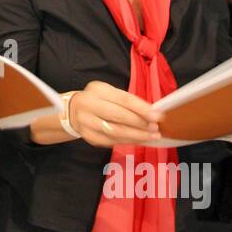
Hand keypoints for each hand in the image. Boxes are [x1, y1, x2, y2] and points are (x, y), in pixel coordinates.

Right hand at [31, 81, 162, 146]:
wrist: (72, 110)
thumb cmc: (99, 100)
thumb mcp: (110, 93)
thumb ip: (128, 101)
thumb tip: (152, 112)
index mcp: (97, 90)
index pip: (123, 99)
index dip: (142, 108)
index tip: (158, 116)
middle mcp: (89, 104)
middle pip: (118, 116)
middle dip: (139, 124)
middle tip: (155, 129)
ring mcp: (86, 122)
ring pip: (114, 132)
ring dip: (136, 135)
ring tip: (151, 137)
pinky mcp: (87, 136)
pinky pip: (110, 141)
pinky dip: (127, 141)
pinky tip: (138, 141)